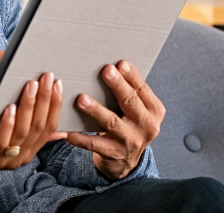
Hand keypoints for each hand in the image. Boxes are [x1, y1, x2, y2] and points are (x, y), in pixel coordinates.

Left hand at [0, 72, 65, 172]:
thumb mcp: (11, 134)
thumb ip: (32, 130)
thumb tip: (61, 127)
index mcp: (29, 150)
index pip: (50, 127)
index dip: (55, 105)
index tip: (57, 84)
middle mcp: (21, 157)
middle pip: (39, 127)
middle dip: (45, 100)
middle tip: (46, 77)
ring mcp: (5, 158)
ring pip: (23, 131)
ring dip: (29, 106)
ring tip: (30, 85)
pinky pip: (1, 139)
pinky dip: (8, 122)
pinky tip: (10, 106)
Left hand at [66, 61, 164, 180]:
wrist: (126, 160)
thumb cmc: (128, 124)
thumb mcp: (137, 110)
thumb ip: (129, 92)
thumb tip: (110, 66)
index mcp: (154, 110)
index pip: (142, 89)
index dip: (132, 76)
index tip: (121, 63)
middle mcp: (146, 126)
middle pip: (130, 102)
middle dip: (118, 86)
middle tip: (106, 71)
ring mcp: (131, 141)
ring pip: (111, 123)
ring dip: (96, 110)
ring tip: (81, 99)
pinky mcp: (114, 153)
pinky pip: (94, 144)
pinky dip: (81, 137)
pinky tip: (69, 131)